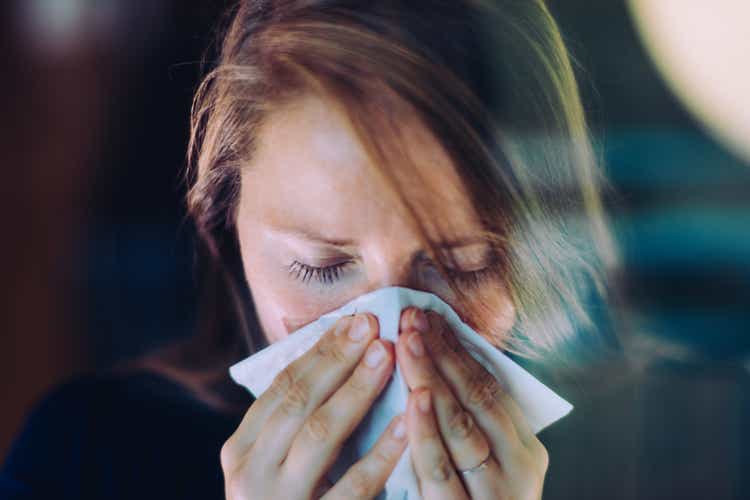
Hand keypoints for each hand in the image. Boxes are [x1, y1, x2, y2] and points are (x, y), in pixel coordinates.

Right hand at [221, 313, 406, 498]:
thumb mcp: (274, 465)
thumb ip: (294, 420)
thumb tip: (336, 354)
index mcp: (241, 449)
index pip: (282, 386)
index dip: (320, 350)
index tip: (355, 320)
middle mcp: (249, 473)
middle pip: (297, 401)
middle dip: (337, 360)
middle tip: (374, 326)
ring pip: (318, 435)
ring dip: (356, 391)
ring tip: (388, 357)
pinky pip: (351, 489)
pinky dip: (379, 455)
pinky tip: (404, 427)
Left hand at [396, 308, 548, 499]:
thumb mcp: (487, 465)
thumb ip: (468, 422)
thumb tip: (436, 363)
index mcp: (526, 448)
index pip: (489, 386)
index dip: (456, 348)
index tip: (426, 316)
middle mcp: (520, 467)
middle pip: (477, 398)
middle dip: (442, 354)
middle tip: (410, 316)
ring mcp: (496, 494)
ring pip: (462, 428)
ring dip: (433, 379)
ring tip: (408, 341)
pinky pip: (442, 472)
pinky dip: (427, 433)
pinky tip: (414, 400)